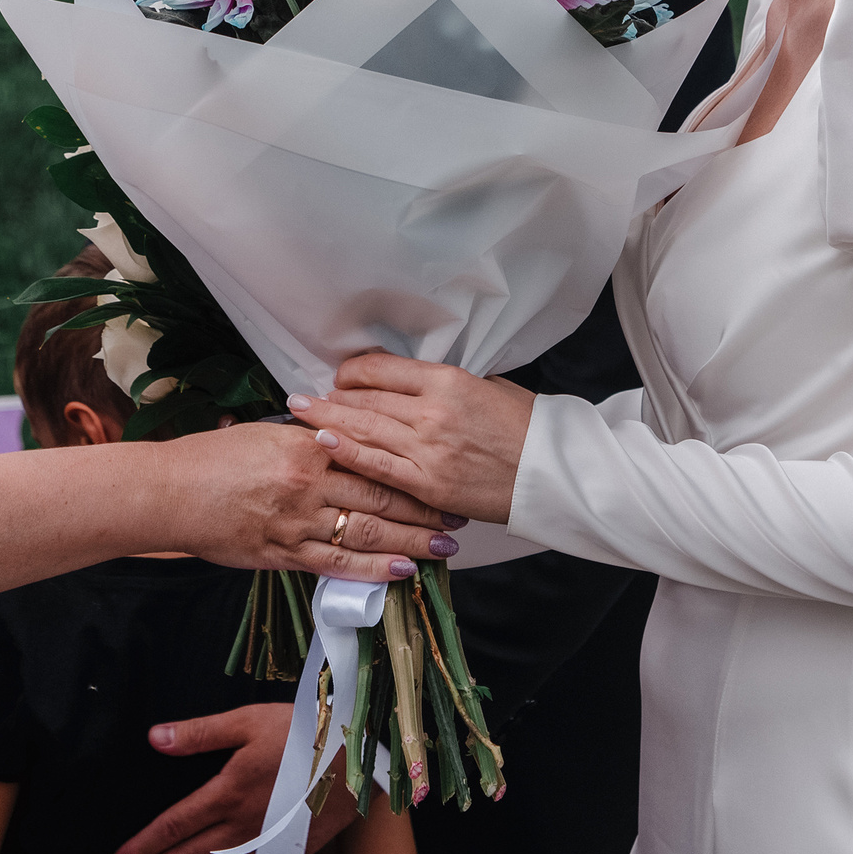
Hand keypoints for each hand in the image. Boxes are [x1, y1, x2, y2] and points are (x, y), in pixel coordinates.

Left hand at [108, 704, 363, 853]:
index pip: (173, 826)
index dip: (143, 846)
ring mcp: (268, 842)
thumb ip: (199, 734)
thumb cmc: (304, 728)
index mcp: (227, 791)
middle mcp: (243, 824)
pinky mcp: (293, 849)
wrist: (360, 753)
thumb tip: (153, 738)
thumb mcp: (247, 721)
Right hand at [173, 419, 461, 583]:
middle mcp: (308, 484)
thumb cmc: (210, 459)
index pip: (372, 456)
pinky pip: (338, 565)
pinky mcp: (283, 554)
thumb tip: (339, 437)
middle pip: (381, 494)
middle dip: (425, 507)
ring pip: (368, 532)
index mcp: (306, 447)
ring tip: (444, 546)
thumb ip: (305, 439)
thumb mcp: (263, 434)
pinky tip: (402, 571)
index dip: (411, 466)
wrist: (168, 492)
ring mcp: (297, 522)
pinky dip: (374, 570)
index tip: (440, 471)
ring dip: (411, 540)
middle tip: (458, 514)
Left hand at [285, 353, 532, 525]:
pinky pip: (376, 465)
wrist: (553, 472)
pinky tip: (321, 440)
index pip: (382, 369)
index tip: (341, 376)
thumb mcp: (488, 387)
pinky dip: (345, 450)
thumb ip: (446, 384)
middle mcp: (432, 411)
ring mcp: (427, 449)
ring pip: (364, 428)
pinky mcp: (427, 484)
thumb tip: (410, 382)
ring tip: (299, 411)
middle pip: (366, 398)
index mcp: (448, 380)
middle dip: (331, 396)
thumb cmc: (528, 426)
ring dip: (326, 419)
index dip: (354, 371)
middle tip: (302, 394)